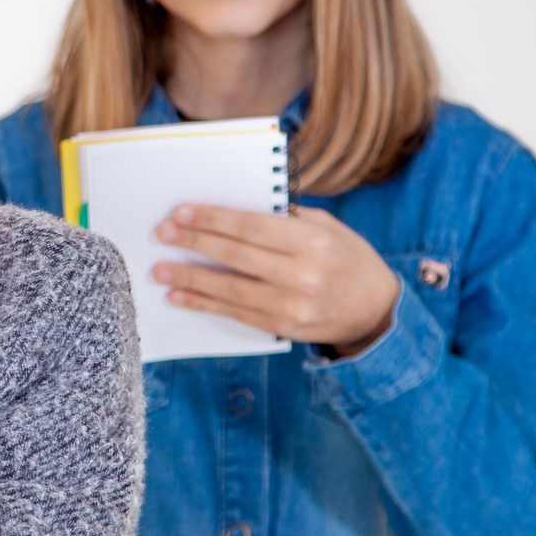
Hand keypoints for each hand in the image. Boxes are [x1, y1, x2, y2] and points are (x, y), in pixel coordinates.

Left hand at [152, 204, 399, 356]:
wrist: (376, 310)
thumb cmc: (347, 258)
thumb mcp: (326, 227)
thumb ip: (284, 218)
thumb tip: (232, 209)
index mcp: (313, 242)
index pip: (251, 227)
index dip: (213, 219)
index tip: (181, 212)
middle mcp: (303, 275)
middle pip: (236, 256)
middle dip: (194, 243)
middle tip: (162, 233)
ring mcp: (292, 305)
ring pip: (230, 289)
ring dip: (190, 278)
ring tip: (159, 269)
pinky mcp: (282, 327)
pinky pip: (235, 313)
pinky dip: (203, 304)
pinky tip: (179, 295)